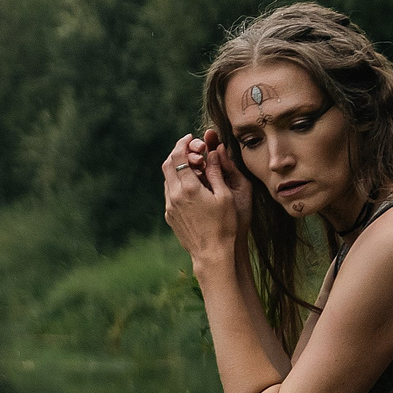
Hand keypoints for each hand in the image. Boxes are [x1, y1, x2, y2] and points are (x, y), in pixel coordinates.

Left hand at [160, 128, 248, 266]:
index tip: (190, 138)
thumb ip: (216, 171)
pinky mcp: (169, 216)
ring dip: (176, 168)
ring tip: (192, 166)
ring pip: (167, 179)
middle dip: (177, 153)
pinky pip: (169, 193)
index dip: (183, 143)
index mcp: (188, 188)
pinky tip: (190, 185)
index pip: (178, 156)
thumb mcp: (225, 195)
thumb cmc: (224, 225)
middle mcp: (174, 195)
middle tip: (190, 149)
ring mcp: (170, 206)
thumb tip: (213, 151)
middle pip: (167, 164)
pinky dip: (176, 183)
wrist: (212, 254)